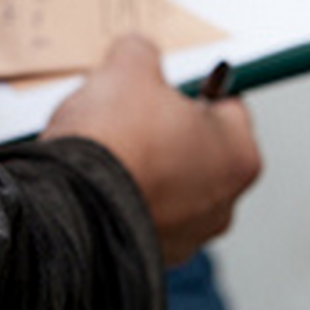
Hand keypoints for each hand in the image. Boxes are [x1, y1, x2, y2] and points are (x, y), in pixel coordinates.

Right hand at [41, 35, 261, 265]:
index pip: (226, 105)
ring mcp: (185, 236)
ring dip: (141, 166)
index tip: (165, 85)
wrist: (70, 206)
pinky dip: (120, 197)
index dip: (189, 88)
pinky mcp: (148, 255)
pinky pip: (137, 213)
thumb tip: (136, 54)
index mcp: (239, 154)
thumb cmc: (113, 146)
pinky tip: (93, 181)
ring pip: (166, 185)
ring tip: (103, 149)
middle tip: (127, 113)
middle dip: (162, 130)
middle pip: (195, 148)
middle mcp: (222, 203)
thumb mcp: (127, 69)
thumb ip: (141, 54)